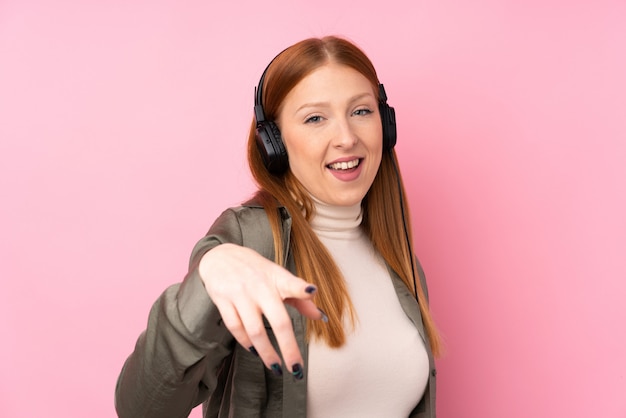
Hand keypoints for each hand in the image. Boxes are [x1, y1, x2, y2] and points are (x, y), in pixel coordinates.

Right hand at [199, 243, 323, 377]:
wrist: (220, 255)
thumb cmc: (255, 270)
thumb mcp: (277, 276)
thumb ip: (298, 296)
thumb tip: (320, 317)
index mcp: (276, 278)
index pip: (291, 283)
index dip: (302, 288)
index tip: (312, 291)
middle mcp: (259, 287)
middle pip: (277, 321)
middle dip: (289, 347)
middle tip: (296, 368)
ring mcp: (240, 294)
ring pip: (255, 331)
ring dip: (267, 353)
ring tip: (276, 367)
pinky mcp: (222, 301)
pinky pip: (235, 327)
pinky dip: (245, 342)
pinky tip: (254, 351)